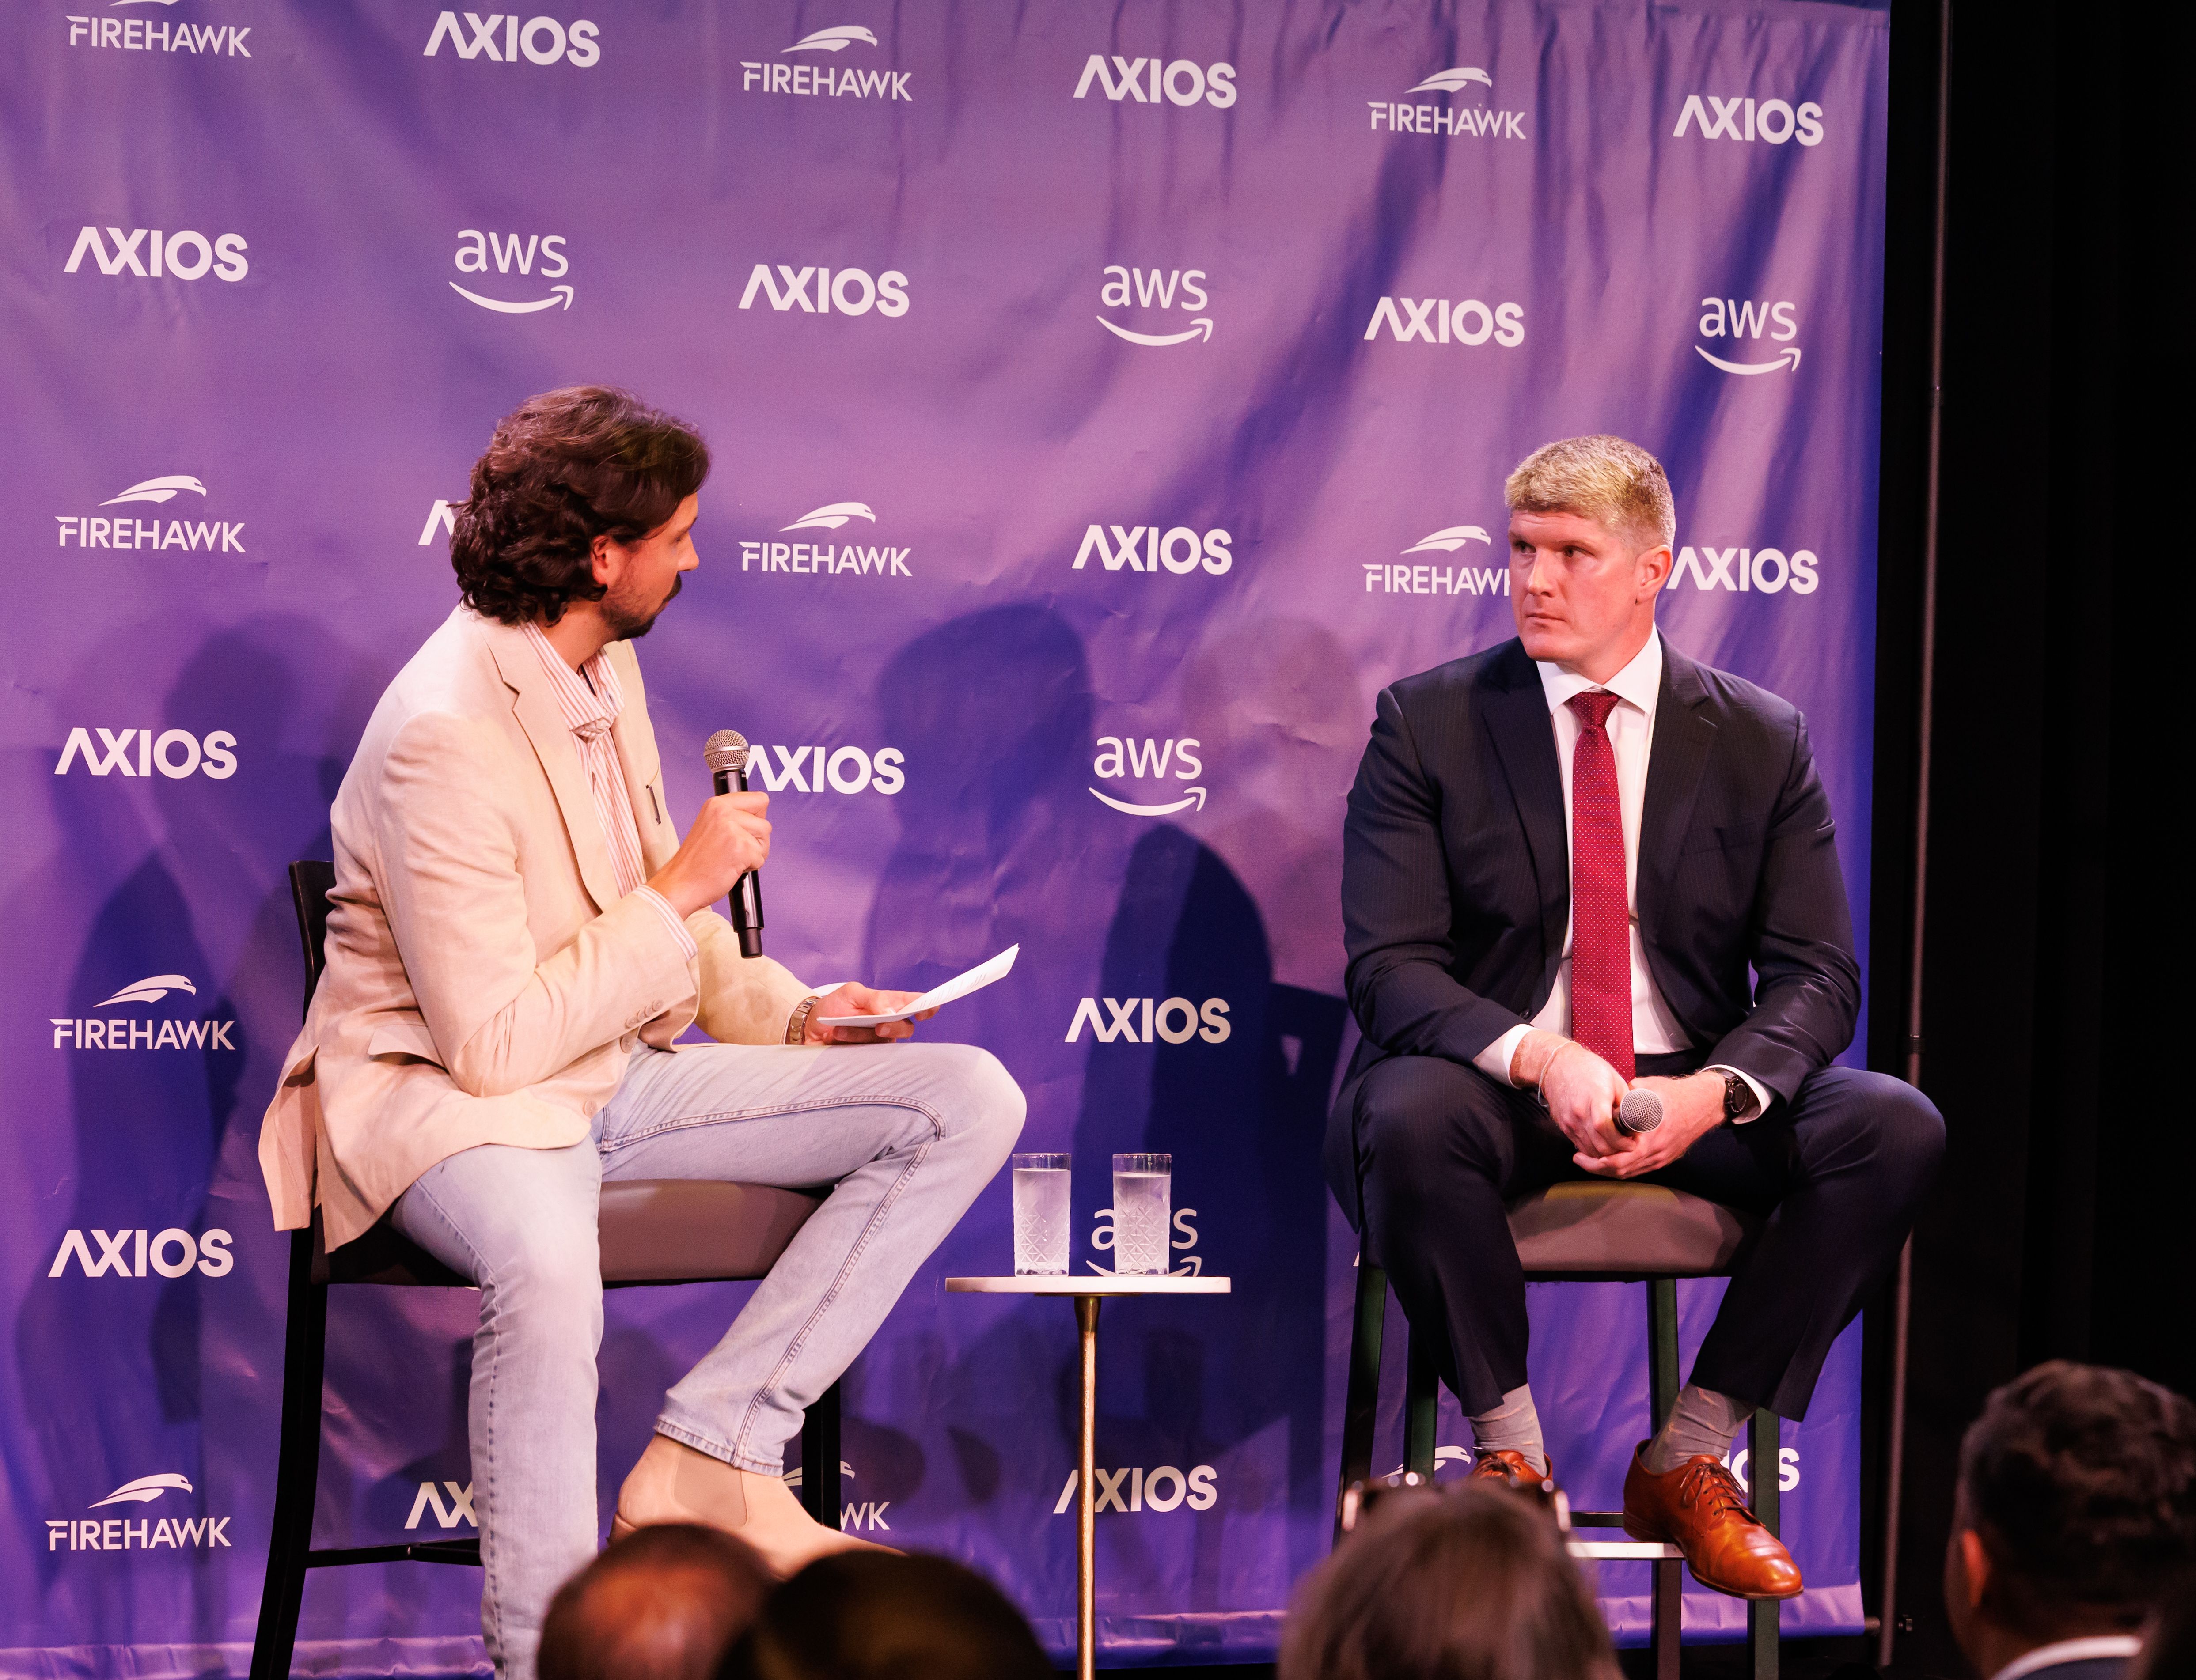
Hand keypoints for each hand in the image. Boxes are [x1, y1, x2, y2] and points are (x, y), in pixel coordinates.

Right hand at [647, 791, 769, 917]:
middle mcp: (724, 812)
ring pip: (765, 840)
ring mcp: (732, 829)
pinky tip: (731, 867)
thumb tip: (759, 815)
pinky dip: (750, 867)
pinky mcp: (740, 848)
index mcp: (717, 804)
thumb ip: (734, 817)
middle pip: (765, 823)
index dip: (758, 818)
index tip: (745, 830)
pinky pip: (760, 858)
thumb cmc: (695, 861)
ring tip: (732, 858)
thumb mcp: (711, 826)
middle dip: (757, 841)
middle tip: (735, 850)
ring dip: (755, 854)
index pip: (759, 800)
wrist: (681, 883)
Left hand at [801, 983, 937, 1045]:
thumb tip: (893, 1012)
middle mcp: (888, 1023)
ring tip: (839, 1029)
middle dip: (895, 1027)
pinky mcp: (867, 1057)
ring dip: (861, 1035)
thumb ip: (874, 999)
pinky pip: (870, 1055)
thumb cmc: (833, 1006)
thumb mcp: (851, 993)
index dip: (927, 1006)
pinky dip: (853, 1044)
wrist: (809, 1027)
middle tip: (879, 1025)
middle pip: (907, 1028)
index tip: (929, 1010)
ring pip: (885, 1042)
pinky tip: (838, 1039)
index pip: (914, 1004)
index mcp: (888, 1003)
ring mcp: (878, 1042)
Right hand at [1518, 1030, 1632, 1163]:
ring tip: (1618, 1145)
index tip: (1632, 1142)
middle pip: (1599, 1145)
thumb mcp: (1614, 1080)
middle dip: (1618, 1151)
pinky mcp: (1564, 1127)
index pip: (1605, 1128)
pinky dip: (1595, 1150)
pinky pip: (1581, 1147)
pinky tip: (1604, 1143)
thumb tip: (1637, 1121)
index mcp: (1594, 1098)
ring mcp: (1570, 1122)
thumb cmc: (1588, 1069)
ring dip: (1607, 1153)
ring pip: (1591, 1151)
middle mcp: (1579, 1114)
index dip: (1621, 1141)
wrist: (1557, 1067)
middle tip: (1630, 1145)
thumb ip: (1626, 1102)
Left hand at [1574, 1072, 1725, 1178]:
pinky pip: (1638, 1169)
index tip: (1579, 1152)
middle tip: (1578, 1158)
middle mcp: (1655, 1152)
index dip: (1596, 1160)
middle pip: (1620, 1170)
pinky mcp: (1663, 1158)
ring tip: (1589, 1160)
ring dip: (1607, 1169)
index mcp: (1649, 1136)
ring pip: (1629, 1172)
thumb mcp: (1645, 1090)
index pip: (1618, 1160)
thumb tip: (1602, 1103)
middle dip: (1596, 1167)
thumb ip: (1623, 1099)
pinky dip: (1621, 1166)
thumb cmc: (1673, 1093)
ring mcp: (1661, 1158)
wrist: (1702, 1103)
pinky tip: (1608, 1159)